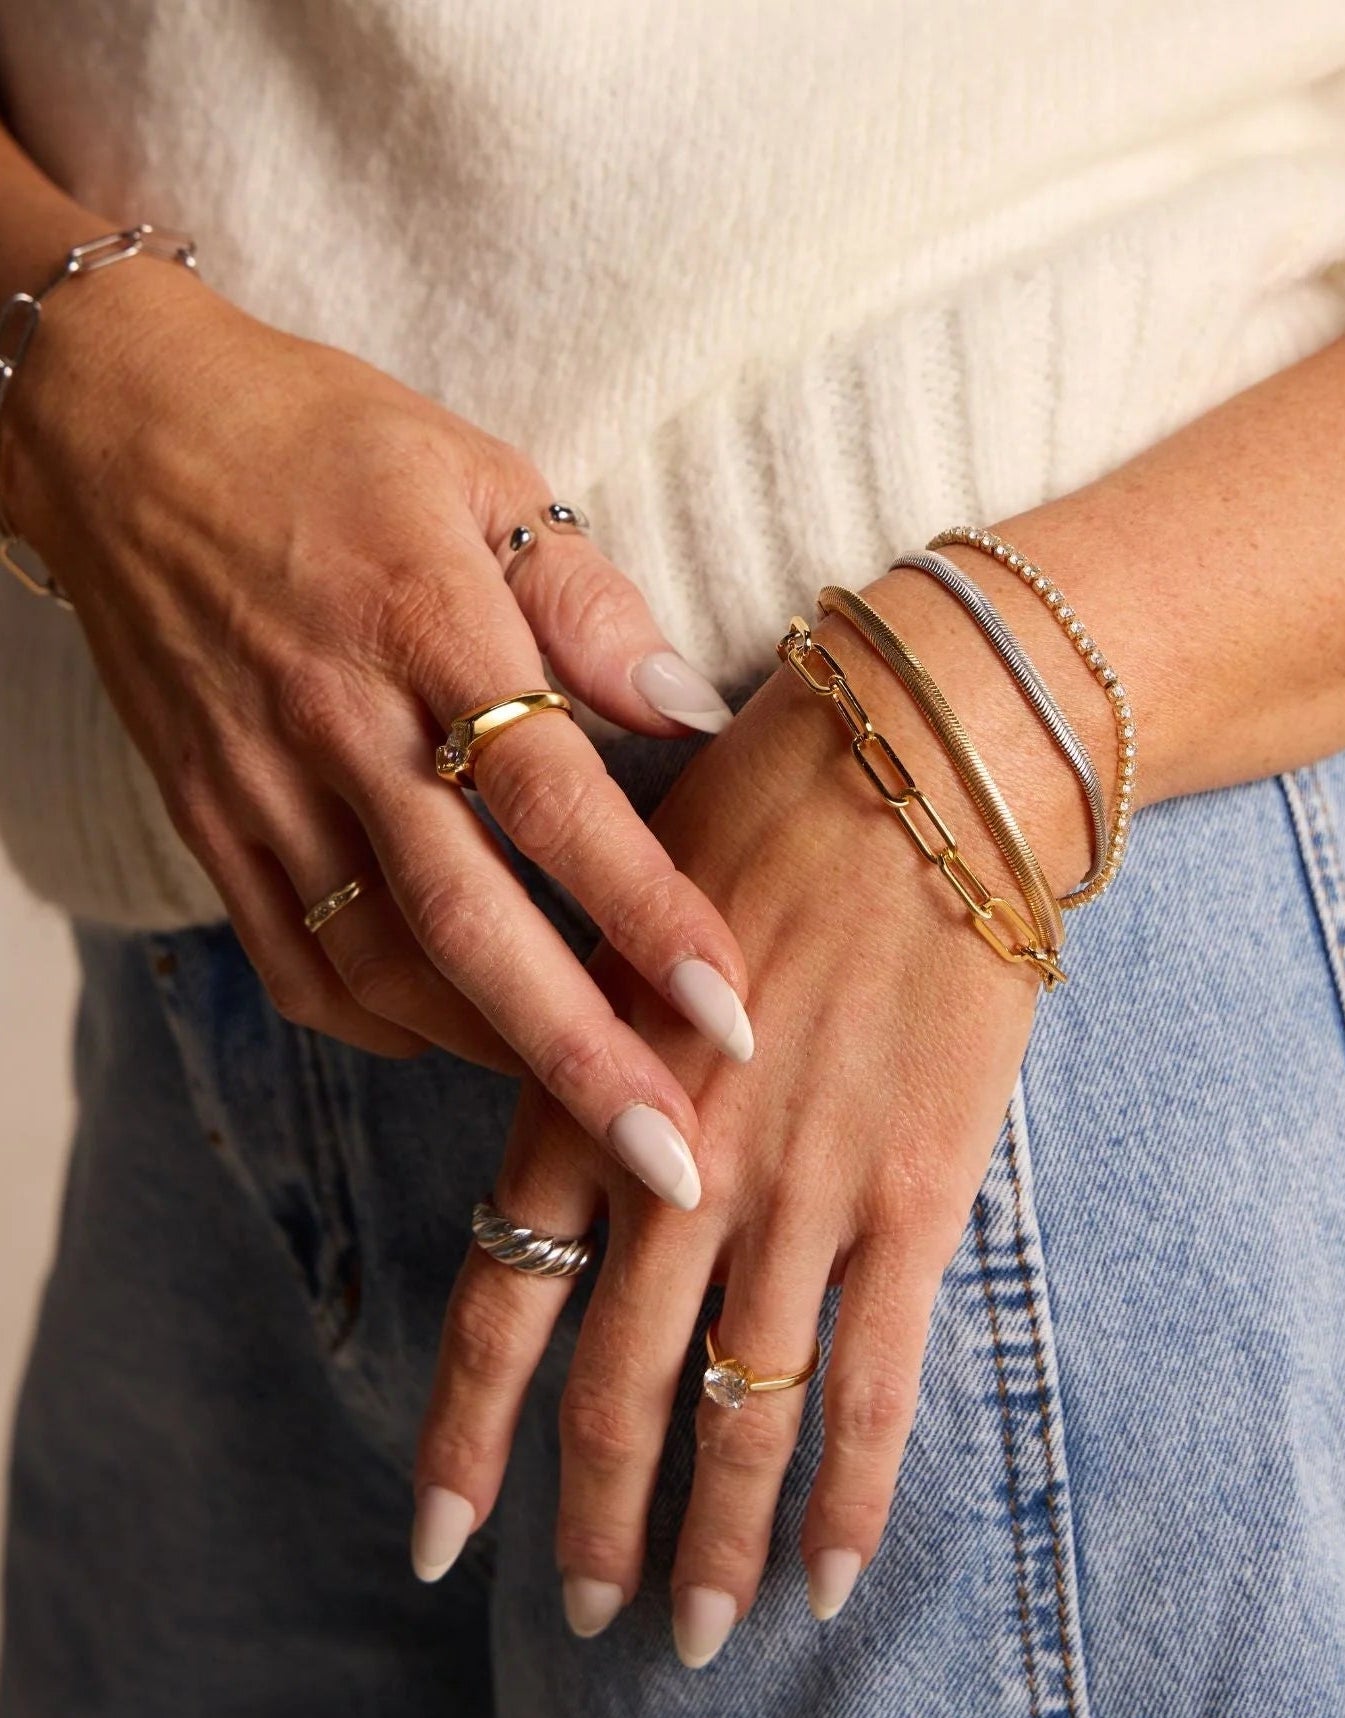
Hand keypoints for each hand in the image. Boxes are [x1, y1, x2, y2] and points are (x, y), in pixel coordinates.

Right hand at [2, 249, 753, 1202]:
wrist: (121, 433)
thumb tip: (688, 709)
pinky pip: (293, 959)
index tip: (729, 1007)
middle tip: (671, 1161)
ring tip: (588, 1116)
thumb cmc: (326, 443)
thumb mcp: (480, 471)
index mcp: (424, 621)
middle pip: (468, 922)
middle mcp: (337, 722)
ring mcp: (260, 783)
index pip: (552, 795)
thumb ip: (586, 596)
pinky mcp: (209, 820)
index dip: (644, 909)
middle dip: (577, 1054)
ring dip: (491, 1054)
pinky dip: (380, 1022)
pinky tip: (453, 1041)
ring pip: (381, 965)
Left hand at [411, 558, 1095, 1652]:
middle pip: (618, 1387)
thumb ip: (587, 1036)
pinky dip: (849, 1488)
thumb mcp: (627, 911)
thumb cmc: (771, 802)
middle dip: (595, 1517)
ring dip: (714, 1536)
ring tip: (700, 1632)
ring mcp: (801, 1189)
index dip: (467, 1431)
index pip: (504, 1298)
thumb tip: (566, 1134)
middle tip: (585, 1612)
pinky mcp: (914, 1192)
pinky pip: (875, 1380)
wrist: (929, 757)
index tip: (437, 1539)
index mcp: (589, 1087)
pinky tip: (830, 1572)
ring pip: (741, 1410)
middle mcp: (681, 1163)